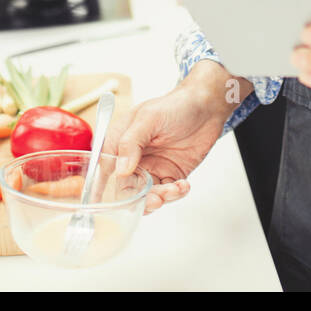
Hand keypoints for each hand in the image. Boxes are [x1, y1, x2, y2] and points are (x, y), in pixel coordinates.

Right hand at [106, 63, 241, 212]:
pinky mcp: (170, 174)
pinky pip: (168, 193)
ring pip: (147, 196)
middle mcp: (133, 158)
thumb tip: (120, 169)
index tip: (114, 205)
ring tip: (174, 190)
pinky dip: (176, 194)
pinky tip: (183, 185)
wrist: (206, 106)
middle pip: (127, 189)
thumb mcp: (149, 118)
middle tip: (155, 199)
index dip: (105, 189)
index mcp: (119, 142)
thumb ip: (131, 142)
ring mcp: (152, 168)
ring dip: (160, 198)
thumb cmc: (175, 105)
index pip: (105, 170)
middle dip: (140, 199)